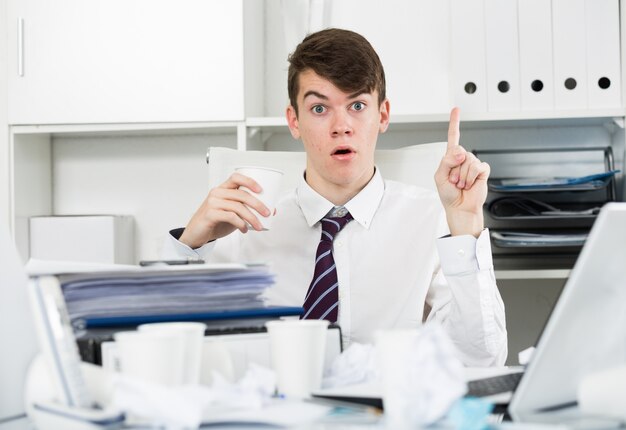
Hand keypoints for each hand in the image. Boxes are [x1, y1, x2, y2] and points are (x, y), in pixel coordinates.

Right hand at [179, 173, 270, 248]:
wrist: (197, 233)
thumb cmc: (216, 221)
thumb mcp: (234, 213)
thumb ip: (248, 210)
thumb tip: (271, 210)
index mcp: (223, 189)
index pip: (236, 177)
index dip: (249, 181)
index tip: (261, 190)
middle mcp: (217, 193)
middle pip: (241, 194)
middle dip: (257, 204)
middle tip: (267, 213)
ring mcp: (212, 203)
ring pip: (238, 207)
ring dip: (252, 217)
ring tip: (258, 226)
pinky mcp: (210, 214)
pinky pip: (230, 216)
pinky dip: (241, 224)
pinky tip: (245, 229)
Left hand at [434, 107, 489, 236]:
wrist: (460, 208)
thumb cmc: (448, 194)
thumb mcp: (440, 176)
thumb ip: (446, 161)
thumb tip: (461, 152)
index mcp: (451, 158)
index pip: (453, 137)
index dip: (455, 123)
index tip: (456, 110)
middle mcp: (463, 159)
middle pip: (458, 151)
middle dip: (454, 168)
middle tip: (454, 181)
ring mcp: (473, 164)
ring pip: (467, 160)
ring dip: (462, 176)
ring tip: (461, 184)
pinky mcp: (483, 170)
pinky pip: (477, 167)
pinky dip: (471, 177)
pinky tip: (470, 184)